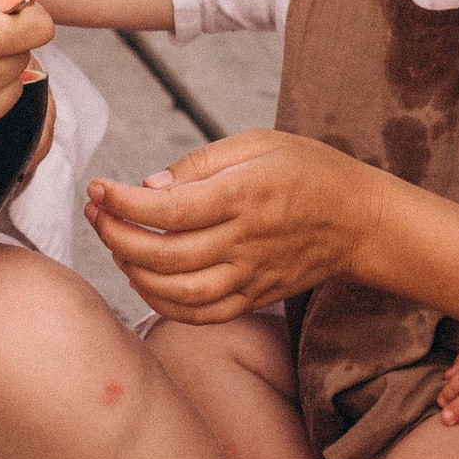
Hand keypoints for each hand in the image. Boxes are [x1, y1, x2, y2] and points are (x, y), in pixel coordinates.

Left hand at [83, 131, 381, 322]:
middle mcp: (245, 240)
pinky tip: (144, 282)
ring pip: (179, 292)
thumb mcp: (260, 143)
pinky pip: (202, 315)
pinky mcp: (256, 297)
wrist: (362, 220)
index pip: (170, 208)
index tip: (97, 188)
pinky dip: (164, 305)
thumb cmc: (310, 171)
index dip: (124, 202)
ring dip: (135, 272)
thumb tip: (150, 185)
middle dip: (116, 236)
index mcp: (245, 195)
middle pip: (166, 253)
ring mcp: (251, 275)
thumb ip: (202, 162)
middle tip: (96, 215)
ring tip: (116, 246)